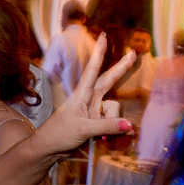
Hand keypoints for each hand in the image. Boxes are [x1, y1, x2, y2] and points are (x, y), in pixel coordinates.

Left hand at [36, 35, 134, 153]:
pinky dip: (116, 129)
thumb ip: (107, 127)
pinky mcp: (96, 121)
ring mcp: (93, 110)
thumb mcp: (83, 129)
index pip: (93, 70)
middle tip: (134, 53)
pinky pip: (113, 122)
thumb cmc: (60, 134)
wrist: (50, 148)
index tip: (103, 37)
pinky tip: (110, 139)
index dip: (99, 54)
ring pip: (114, 109)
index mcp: (82, 94)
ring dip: (113, 122)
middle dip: (121, 68)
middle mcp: (89, 99)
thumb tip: (129, 125)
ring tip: (99, 136)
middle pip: (109, 81)